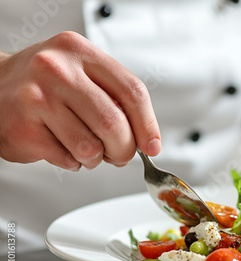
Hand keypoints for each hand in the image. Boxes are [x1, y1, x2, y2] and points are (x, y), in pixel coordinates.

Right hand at [0, 31, 160, 170]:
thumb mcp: (81, 73)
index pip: (132, 90)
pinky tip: (62, 147)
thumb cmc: (45, 84)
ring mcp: (37, 99)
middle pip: (114, 123)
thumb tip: (146, 137)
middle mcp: (57, 70)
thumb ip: (114, 96)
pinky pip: (68, 160)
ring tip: (86, 149)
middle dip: (124, 149)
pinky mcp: (23, 129)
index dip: (148, 124)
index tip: (152, 145)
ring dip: (96, 159)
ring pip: (91, 147)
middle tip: (120, 155)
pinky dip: (73, 163)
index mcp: (80, 52)